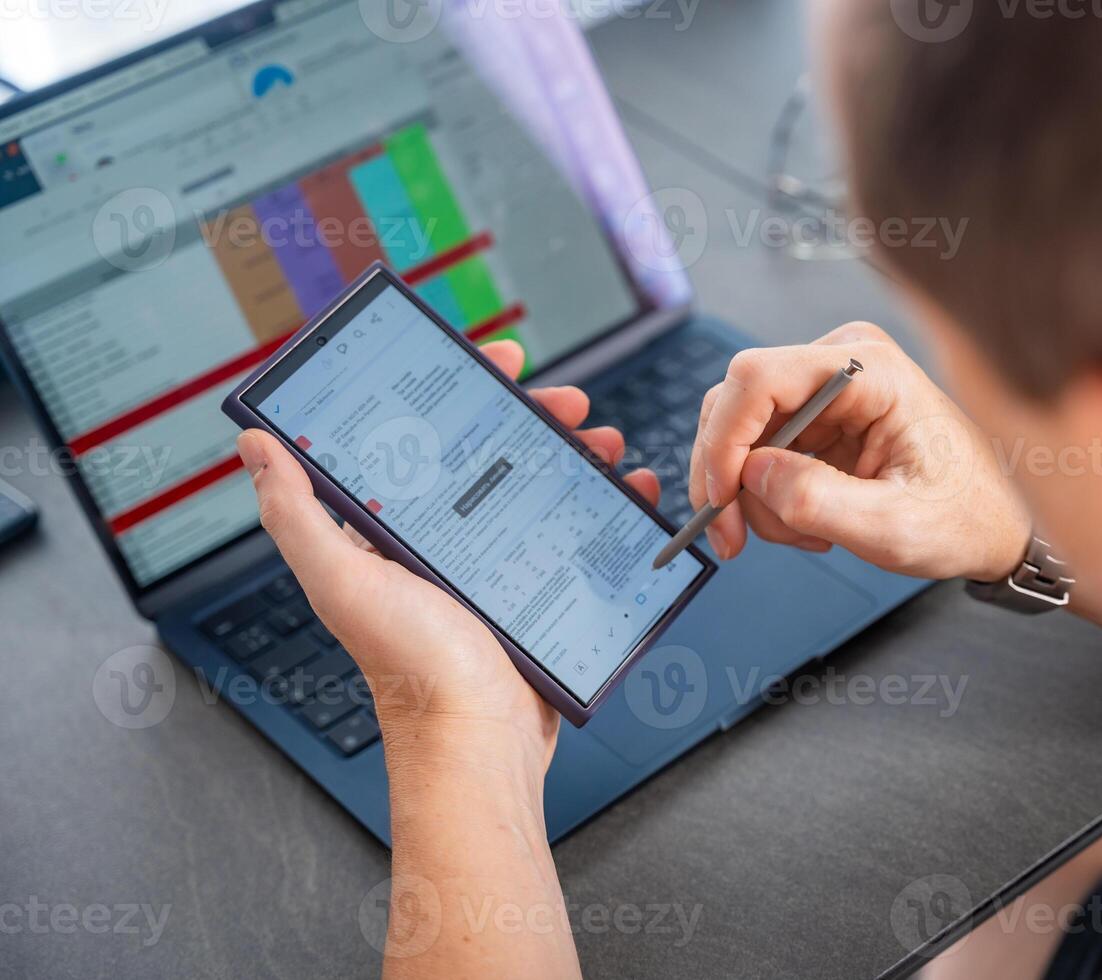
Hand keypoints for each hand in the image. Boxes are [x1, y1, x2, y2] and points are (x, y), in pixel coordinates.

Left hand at [235, 339, 661, 770]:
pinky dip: (608, 507)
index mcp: (397, 526)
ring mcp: (496, 564)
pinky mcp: (536, 590)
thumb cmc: (408, 668)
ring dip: (578, 455)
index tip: (502, 359)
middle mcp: (445, 539)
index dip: (463, 386)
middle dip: (538, 416)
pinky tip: (631, 493)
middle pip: (496, 452)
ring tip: (609, 446)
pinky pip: (576, 534)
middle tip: (573, 404)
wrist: (477, 743)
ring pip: (542, 486)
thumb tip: (254, 445)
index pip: (426, 434)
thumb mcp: (342, 582)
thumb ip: (296, 514)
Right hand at [690, 322, 1029, 581]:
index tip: (719, 500)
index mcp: (870, 368)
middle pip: (737, 405)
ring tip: (804, 533)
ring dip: (753, 495)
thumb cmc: (965, 516)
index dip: (723, 440)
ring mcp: (826, 387)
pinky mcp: (816, 415)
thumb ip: (818, 501)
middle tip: (735, 538)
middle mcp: (841, 361)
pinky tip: (809, 521)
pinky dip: (767, 495)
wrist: (996, 522)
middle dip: (730, 478)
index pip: (759, 378)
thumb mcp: (893, 526)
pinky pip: (759, 451)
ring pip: (740, 434)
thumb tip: (749, 477)